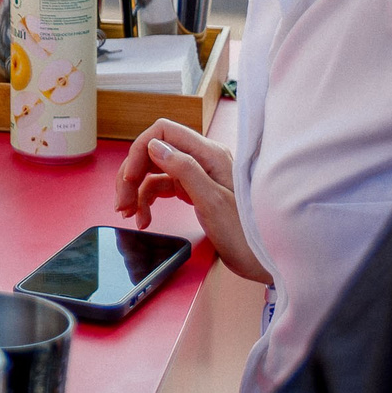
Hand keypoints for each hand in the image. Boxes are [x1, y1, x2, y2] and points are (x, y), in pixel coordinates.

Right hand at [113, 120, 269, 283]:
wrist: (269, 260)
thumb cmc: (248, 233)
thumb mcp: (213, 202)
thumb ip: (184, 169)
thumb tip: (154, 146)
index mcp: (209, 154)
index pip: (163, 132)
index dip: (140, 151)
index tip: (130, 180)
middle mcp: (202, 159)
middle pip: (154, 152)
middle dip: (132, 174)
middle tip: (122, 203)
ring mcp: (198, 176)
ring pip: (155, 172)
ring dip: (136, 190)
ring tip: (129, 213)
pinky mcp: (196, 192)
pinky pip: (163, 188)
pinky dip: (148, 201)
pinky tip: (144, 218)